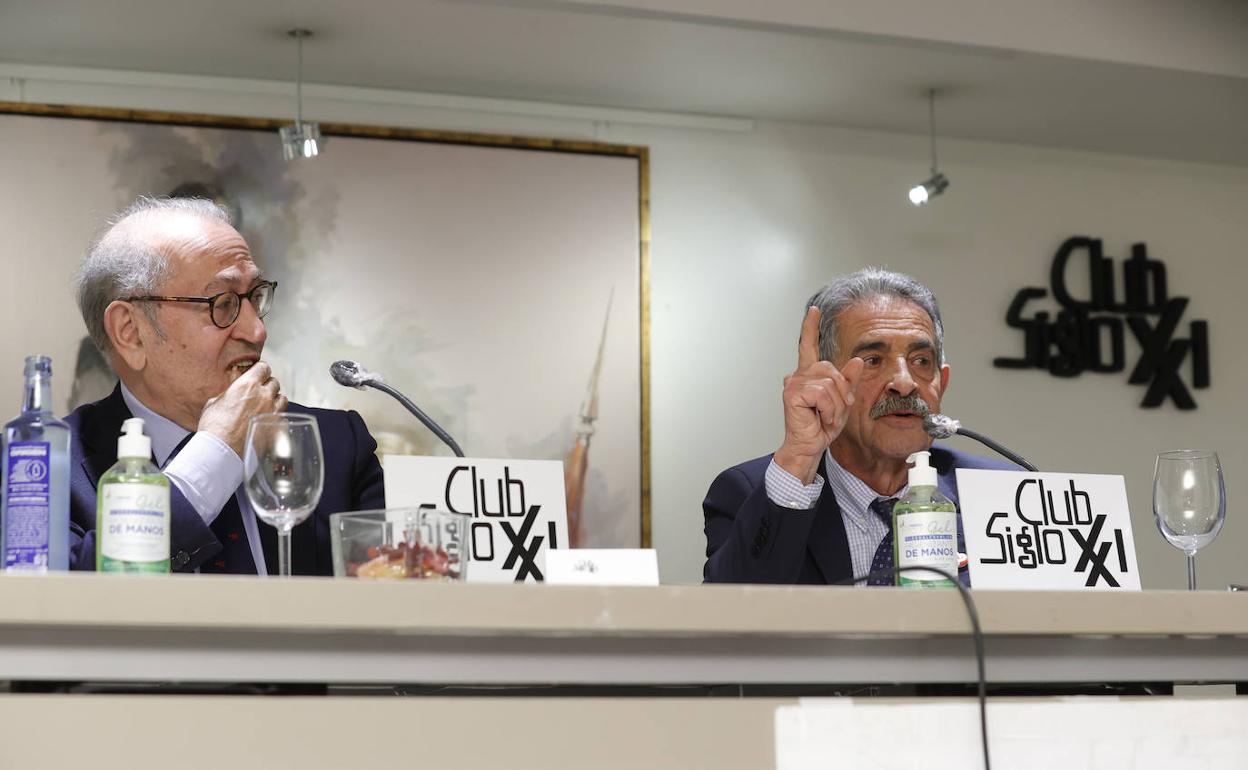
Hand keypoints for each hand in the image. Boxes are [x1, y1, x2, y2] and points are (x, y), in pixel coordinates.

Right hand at [198, 362, 287, 457]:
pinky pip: (282, 417)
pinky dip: (276, 418)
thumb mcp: (214, 403)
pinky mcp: (278, 427)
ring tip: (265, 407)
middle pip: (274, 382)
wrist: (222, 451)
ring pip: (282, 398)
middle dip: (267, 386)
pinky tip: (267, 423)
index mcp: (248, 385)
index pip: (263, 367)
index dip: (260, 371)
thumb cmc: (214, 428)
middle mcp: (264, 395)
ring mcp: (273, 411)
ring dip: (275, 400)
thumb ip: (228, 393)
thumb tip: (232, 392)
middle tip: (258, 394)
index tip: (257, 374)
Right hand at [773, 307, 863, 483]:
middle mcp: (799, 375)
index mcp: (810, 374)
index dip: (811, 327)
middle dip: (841, 391)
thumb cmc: (822, 425)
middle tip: (834, 410)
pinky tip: (820, 417)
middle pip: (831, 369)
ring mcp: (793, 383)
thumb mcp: (843, 401)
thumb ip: (849, 381)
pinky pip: (822, 393)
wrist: (810, 445)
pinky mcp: (792, 393)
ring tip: (826, 416)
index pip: (809, 346)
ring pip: (829, 383)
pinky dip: (828, 408)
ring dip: (836, 404)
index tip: (814, 310)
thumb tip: (858, 361)